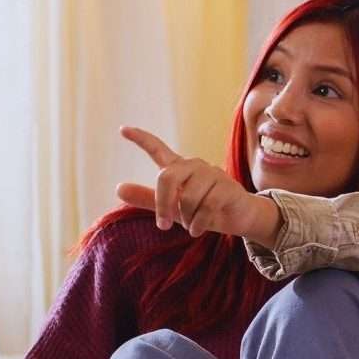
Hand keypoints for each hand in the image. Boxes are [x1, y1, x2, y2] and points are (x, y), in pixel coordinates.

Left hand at [115, 126, 280, 242]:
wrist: (240, 217)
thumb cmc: (205, 211)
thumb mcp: (174, 208)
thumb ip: (148, 199)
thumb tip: (118, 188)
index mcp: (180, 169)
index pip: (158, 149)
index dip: (140, 139)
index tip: (123, 129)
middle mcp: (195, 166)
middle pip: (167, 178)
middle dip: (162, 204)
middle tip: (162, 225)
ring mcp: (213, 174)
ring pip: (188, 198)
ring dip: (187, 219)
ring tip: (192, 224)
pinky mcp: (227, 187)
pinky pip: (206, 207)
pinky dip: (198, 224)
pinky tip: (198, 230)